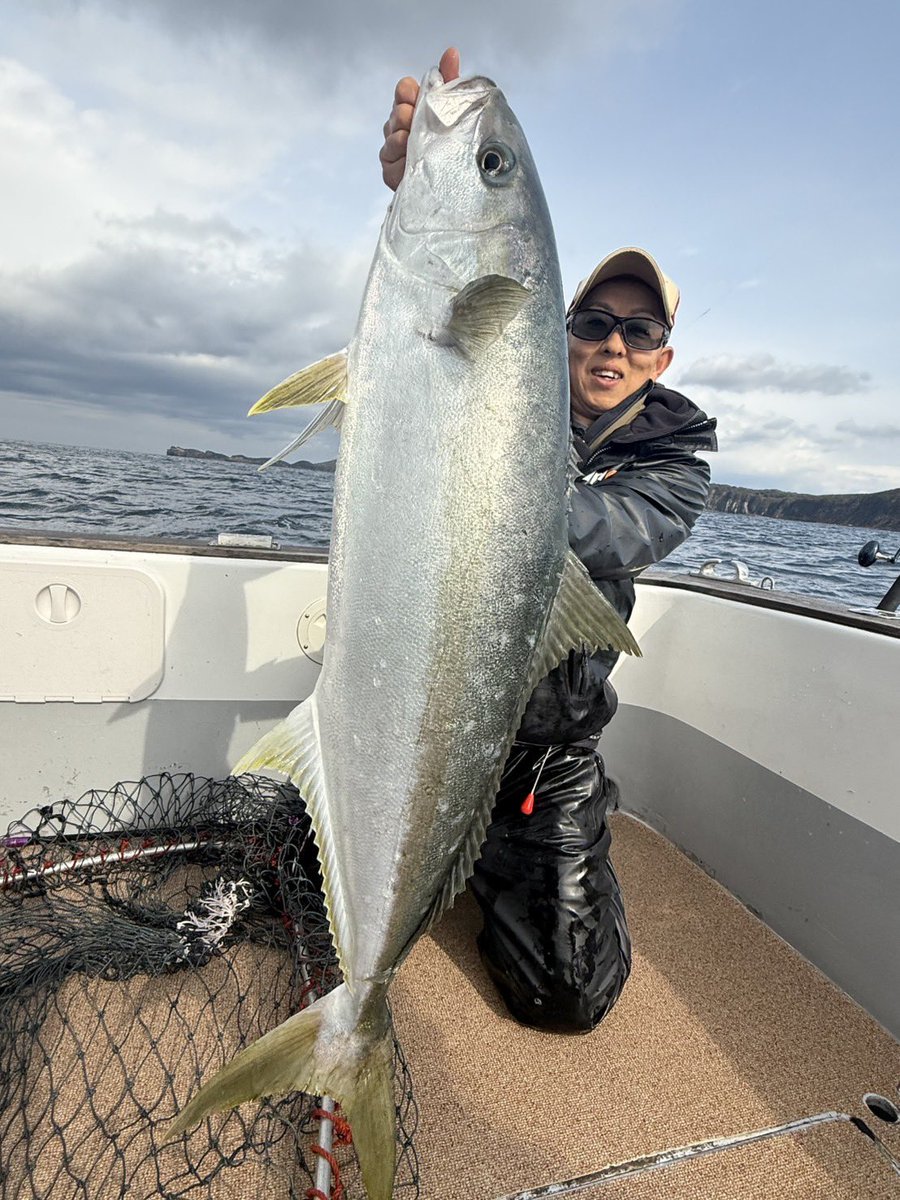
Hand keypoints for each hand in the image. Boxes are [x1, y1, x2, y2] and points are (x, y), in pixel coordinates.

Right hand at [379, 47, 459, 190]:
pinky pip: (389, 158)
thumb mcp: (454, 110)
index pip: (403, 89)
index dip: (407, 91)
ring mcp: (394, 149)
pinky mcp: (391, 171)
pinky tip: (408, 155)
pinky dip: (399, 155)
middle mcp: (401, 126)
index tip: (414, 95)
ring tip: (413, 138)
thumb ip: (450, 80)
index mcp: (414, 108)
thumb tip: (450, 52)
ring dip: (403, 134)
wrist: (457, 186)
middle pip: (396, 111)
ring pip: (391, 134)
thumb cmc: (452, 146)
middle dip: (406, 113)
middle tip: (414, 118)